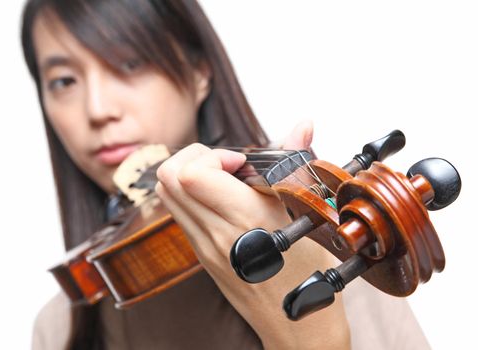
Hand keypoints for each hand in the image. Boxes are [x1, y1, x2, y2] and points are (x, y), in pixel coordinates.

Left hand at [155, 121, 349, 348]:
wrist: (297, 327)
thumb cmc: (308, 276)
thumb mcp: (305, 216)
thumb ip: (295, 162)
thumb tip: (301, 124)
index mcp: (243, 221)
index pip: (190, 174)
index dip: (212, 155)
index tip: (240, 161)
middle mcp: (214, 235)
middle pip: (168, 178)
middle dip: (194, 156)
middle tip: (227, 164)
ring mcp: (203, 248)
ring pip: (168, 195)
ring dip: (190, 174)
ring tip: (225, 179)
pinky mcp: (201, 256)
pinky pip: (180, 214)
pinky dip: (193, 195)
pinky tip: (225, 200)